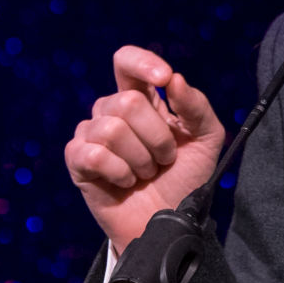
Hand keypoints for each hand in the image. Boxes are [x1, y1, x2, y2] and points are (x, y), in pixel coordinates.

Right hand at [65, 45, 224, 252]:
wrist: (171, 221)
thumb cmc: (186, 177)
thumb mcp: (206, 139)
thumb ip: (195, 106)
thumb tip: (173, 78)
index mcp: (142, 98)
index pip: (126, 62)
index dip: (142, 63)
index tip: (163, 80)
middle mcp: (112, 111)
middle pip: (127, 102)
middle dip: (156, 137)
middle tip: (164, 159)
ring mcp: (91, 134)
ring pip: (112, 129)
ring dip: (140, 158)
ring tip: (146, 173)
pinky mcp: (78, 161)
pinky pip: (94, 154)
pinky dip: (120, 172)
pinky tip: (126, 182)